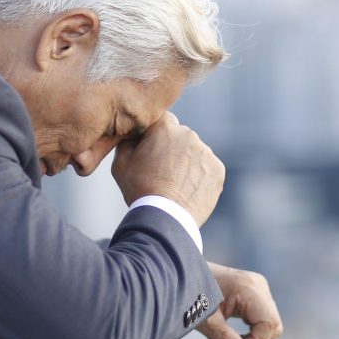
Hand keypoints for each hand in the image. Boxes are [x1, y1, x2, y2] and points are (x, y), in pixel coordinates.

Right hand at [111, 112, 224, 226]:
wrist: (165, 218)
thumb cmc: (139, 190)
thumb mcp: (120, 163)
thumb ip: (127, 141)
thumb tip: (132, 133)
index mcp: (164, 127)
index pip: (160, 121)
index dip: (154, 135)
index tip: (149, 150)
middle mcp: (188, 134)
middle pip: (179, 136)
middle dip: (171, 149)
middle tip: (160, 171)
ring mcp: (205, 151)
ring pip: (194, 153)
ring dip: (186, 163)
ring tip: (174, 184)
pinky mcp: (217, 169)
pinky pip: (206, 168)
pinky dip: (199, 176)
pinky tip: (187, 190)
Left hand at [196, 262, 282, 338]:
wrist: (183, 274)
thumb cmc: (191, 294)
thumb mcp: (204, 319)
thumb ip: (222, 338)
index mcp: (248, 288)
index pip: (269, 324)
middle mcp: (258, 285)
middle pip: (273, 324)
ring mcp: (258, 287)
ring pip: (271, 322)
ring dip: (256, 336)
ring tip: (233, 338)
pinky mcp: (255, 292)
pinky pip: (264, 317)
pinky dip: (254, 329)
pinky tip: (236, 332)